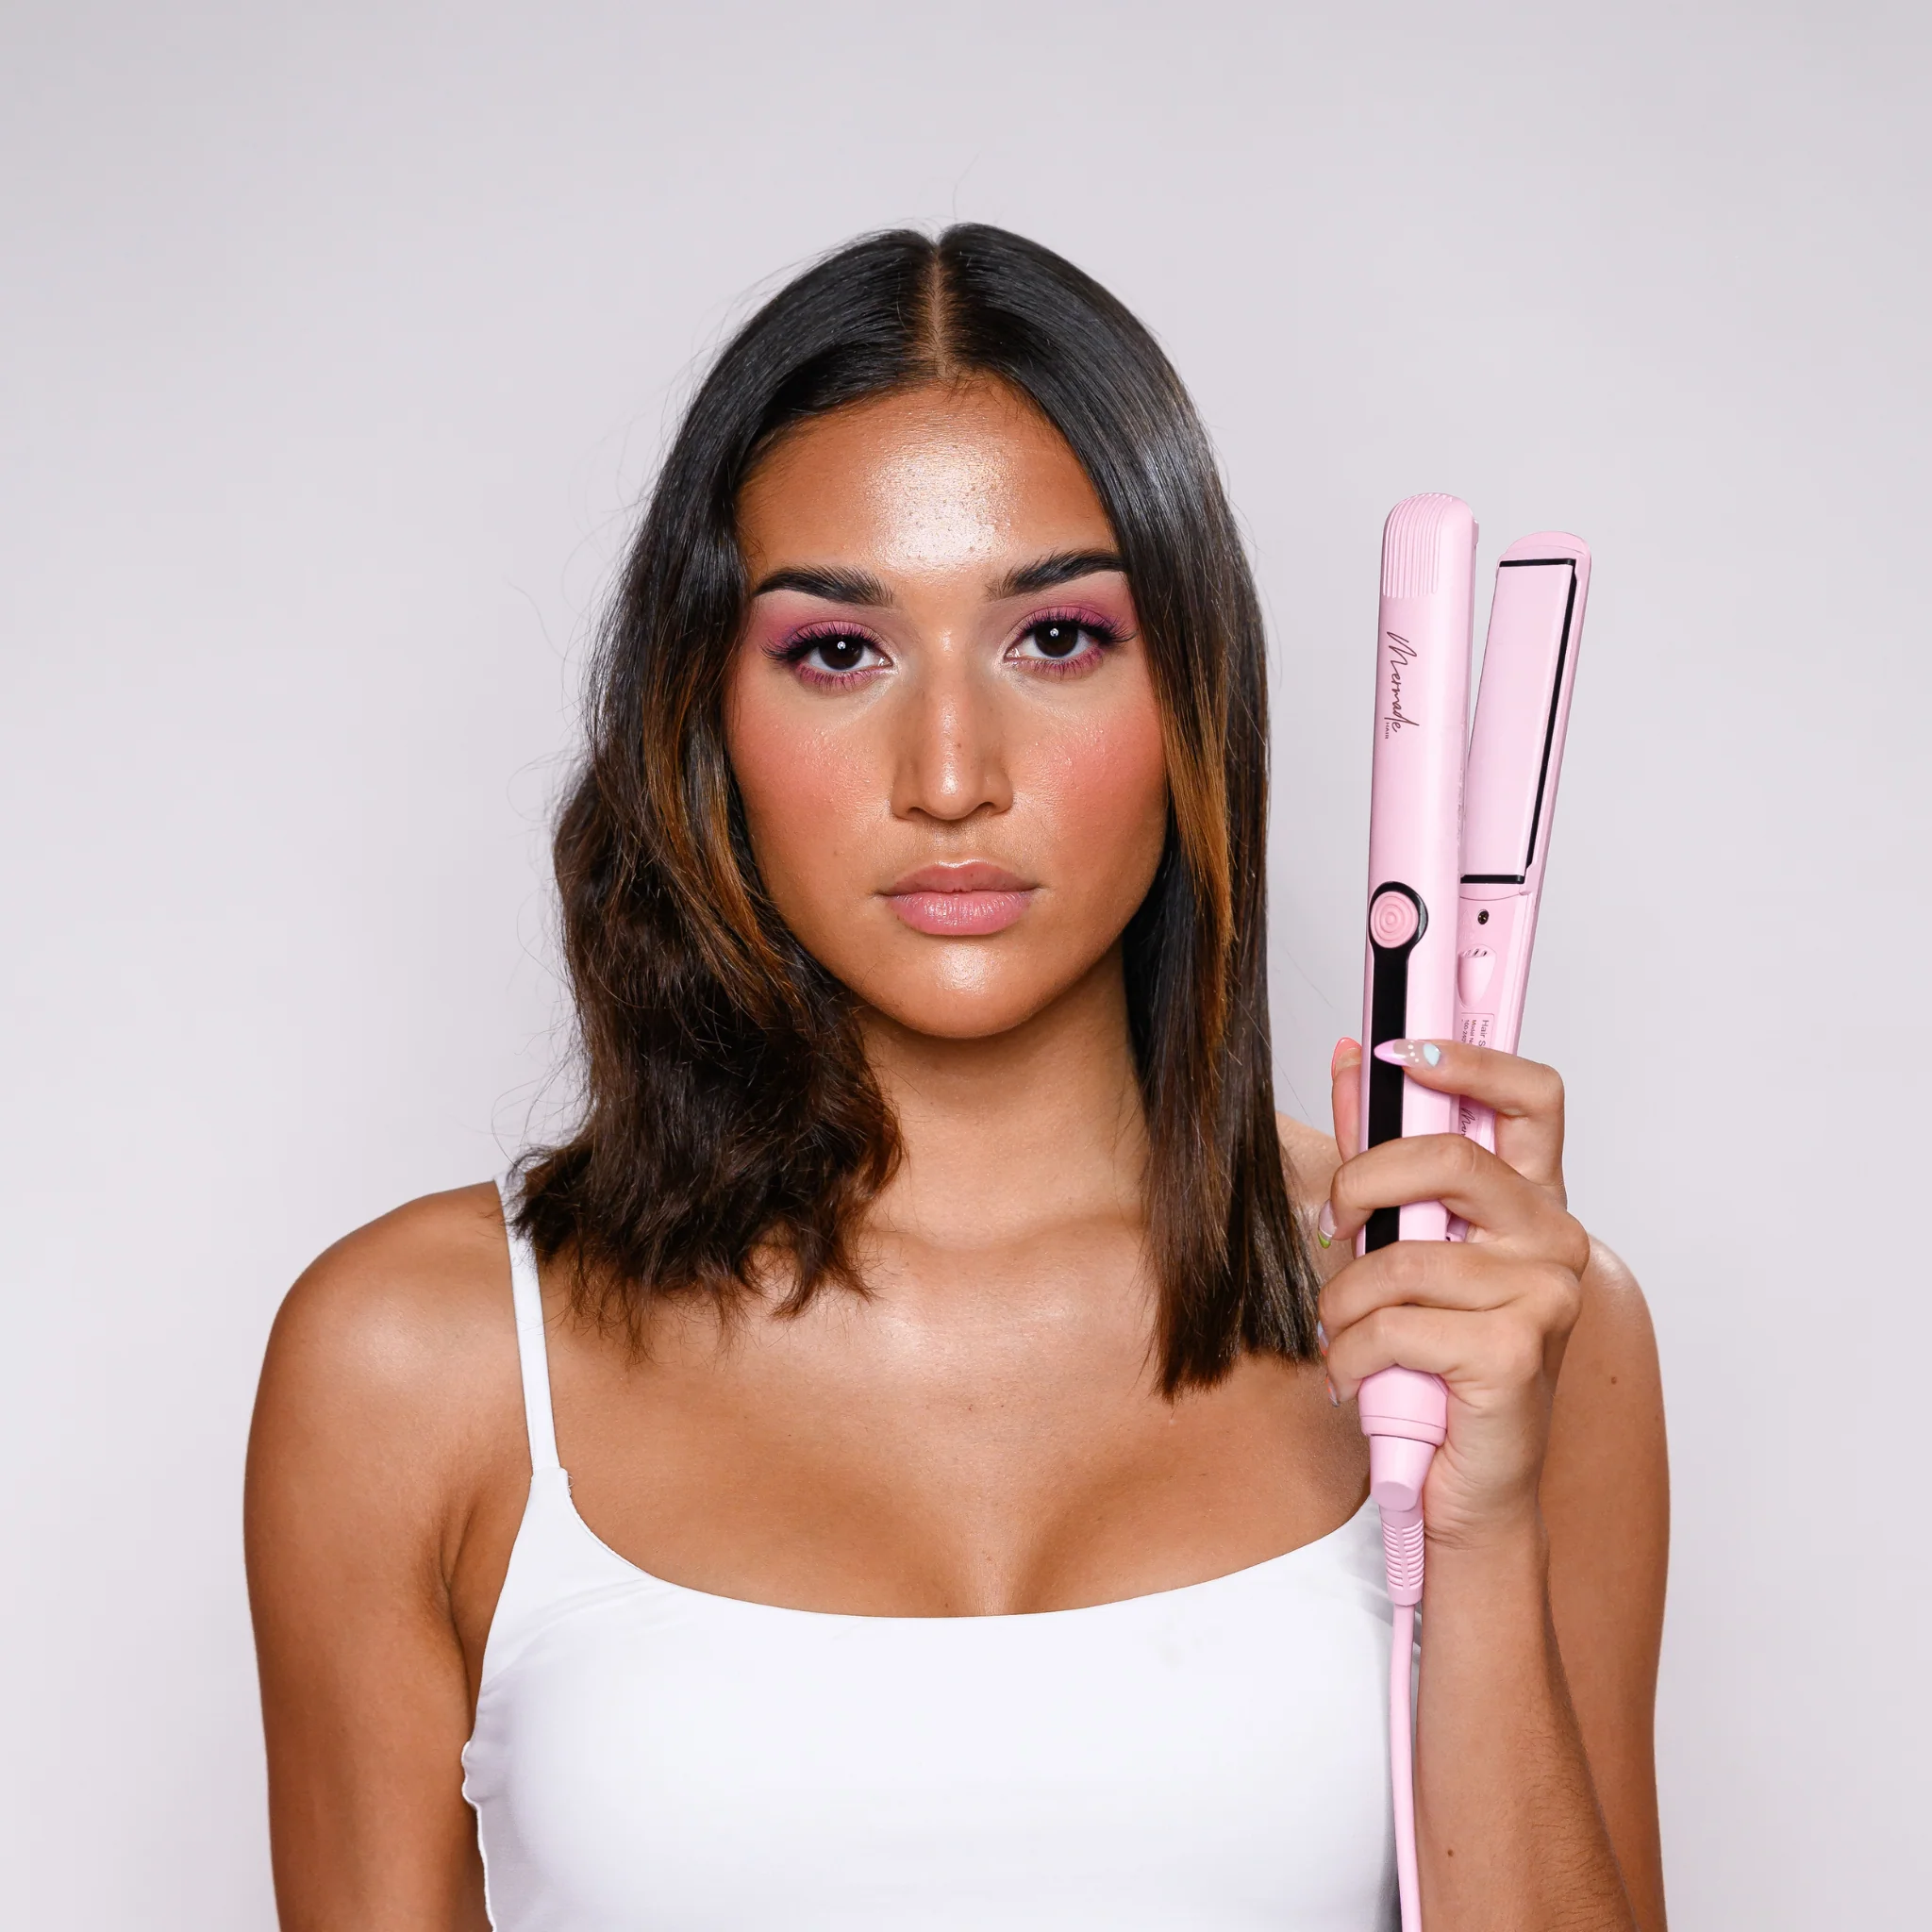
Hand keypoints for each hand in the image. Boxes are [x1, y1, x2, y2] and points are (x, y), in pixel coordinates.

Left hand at [1318, 1038, 1589, 1547]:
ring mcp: (1546, 1295)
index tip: (1399, 1051)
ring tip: (1340, 1333)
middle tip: (1332, 1224)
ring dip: (1343, 1301)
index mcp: (1532, 1202)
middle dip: (1363, 1182)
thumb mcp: (1397, 1243)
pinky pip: (1395, 1324)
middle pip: (1451, 1157)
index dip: (1469, 1059)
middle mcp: (1554, 1239)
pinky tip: (1356, 1377)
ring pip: (1403, 1257)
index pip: (1533, 1096)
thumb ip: (1377, 1151)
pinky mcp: (1517, 1353)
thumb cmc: (1428, 1362)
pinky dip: (1352, 1353)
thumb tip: (1351, 1057)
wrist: (1461, 1483)